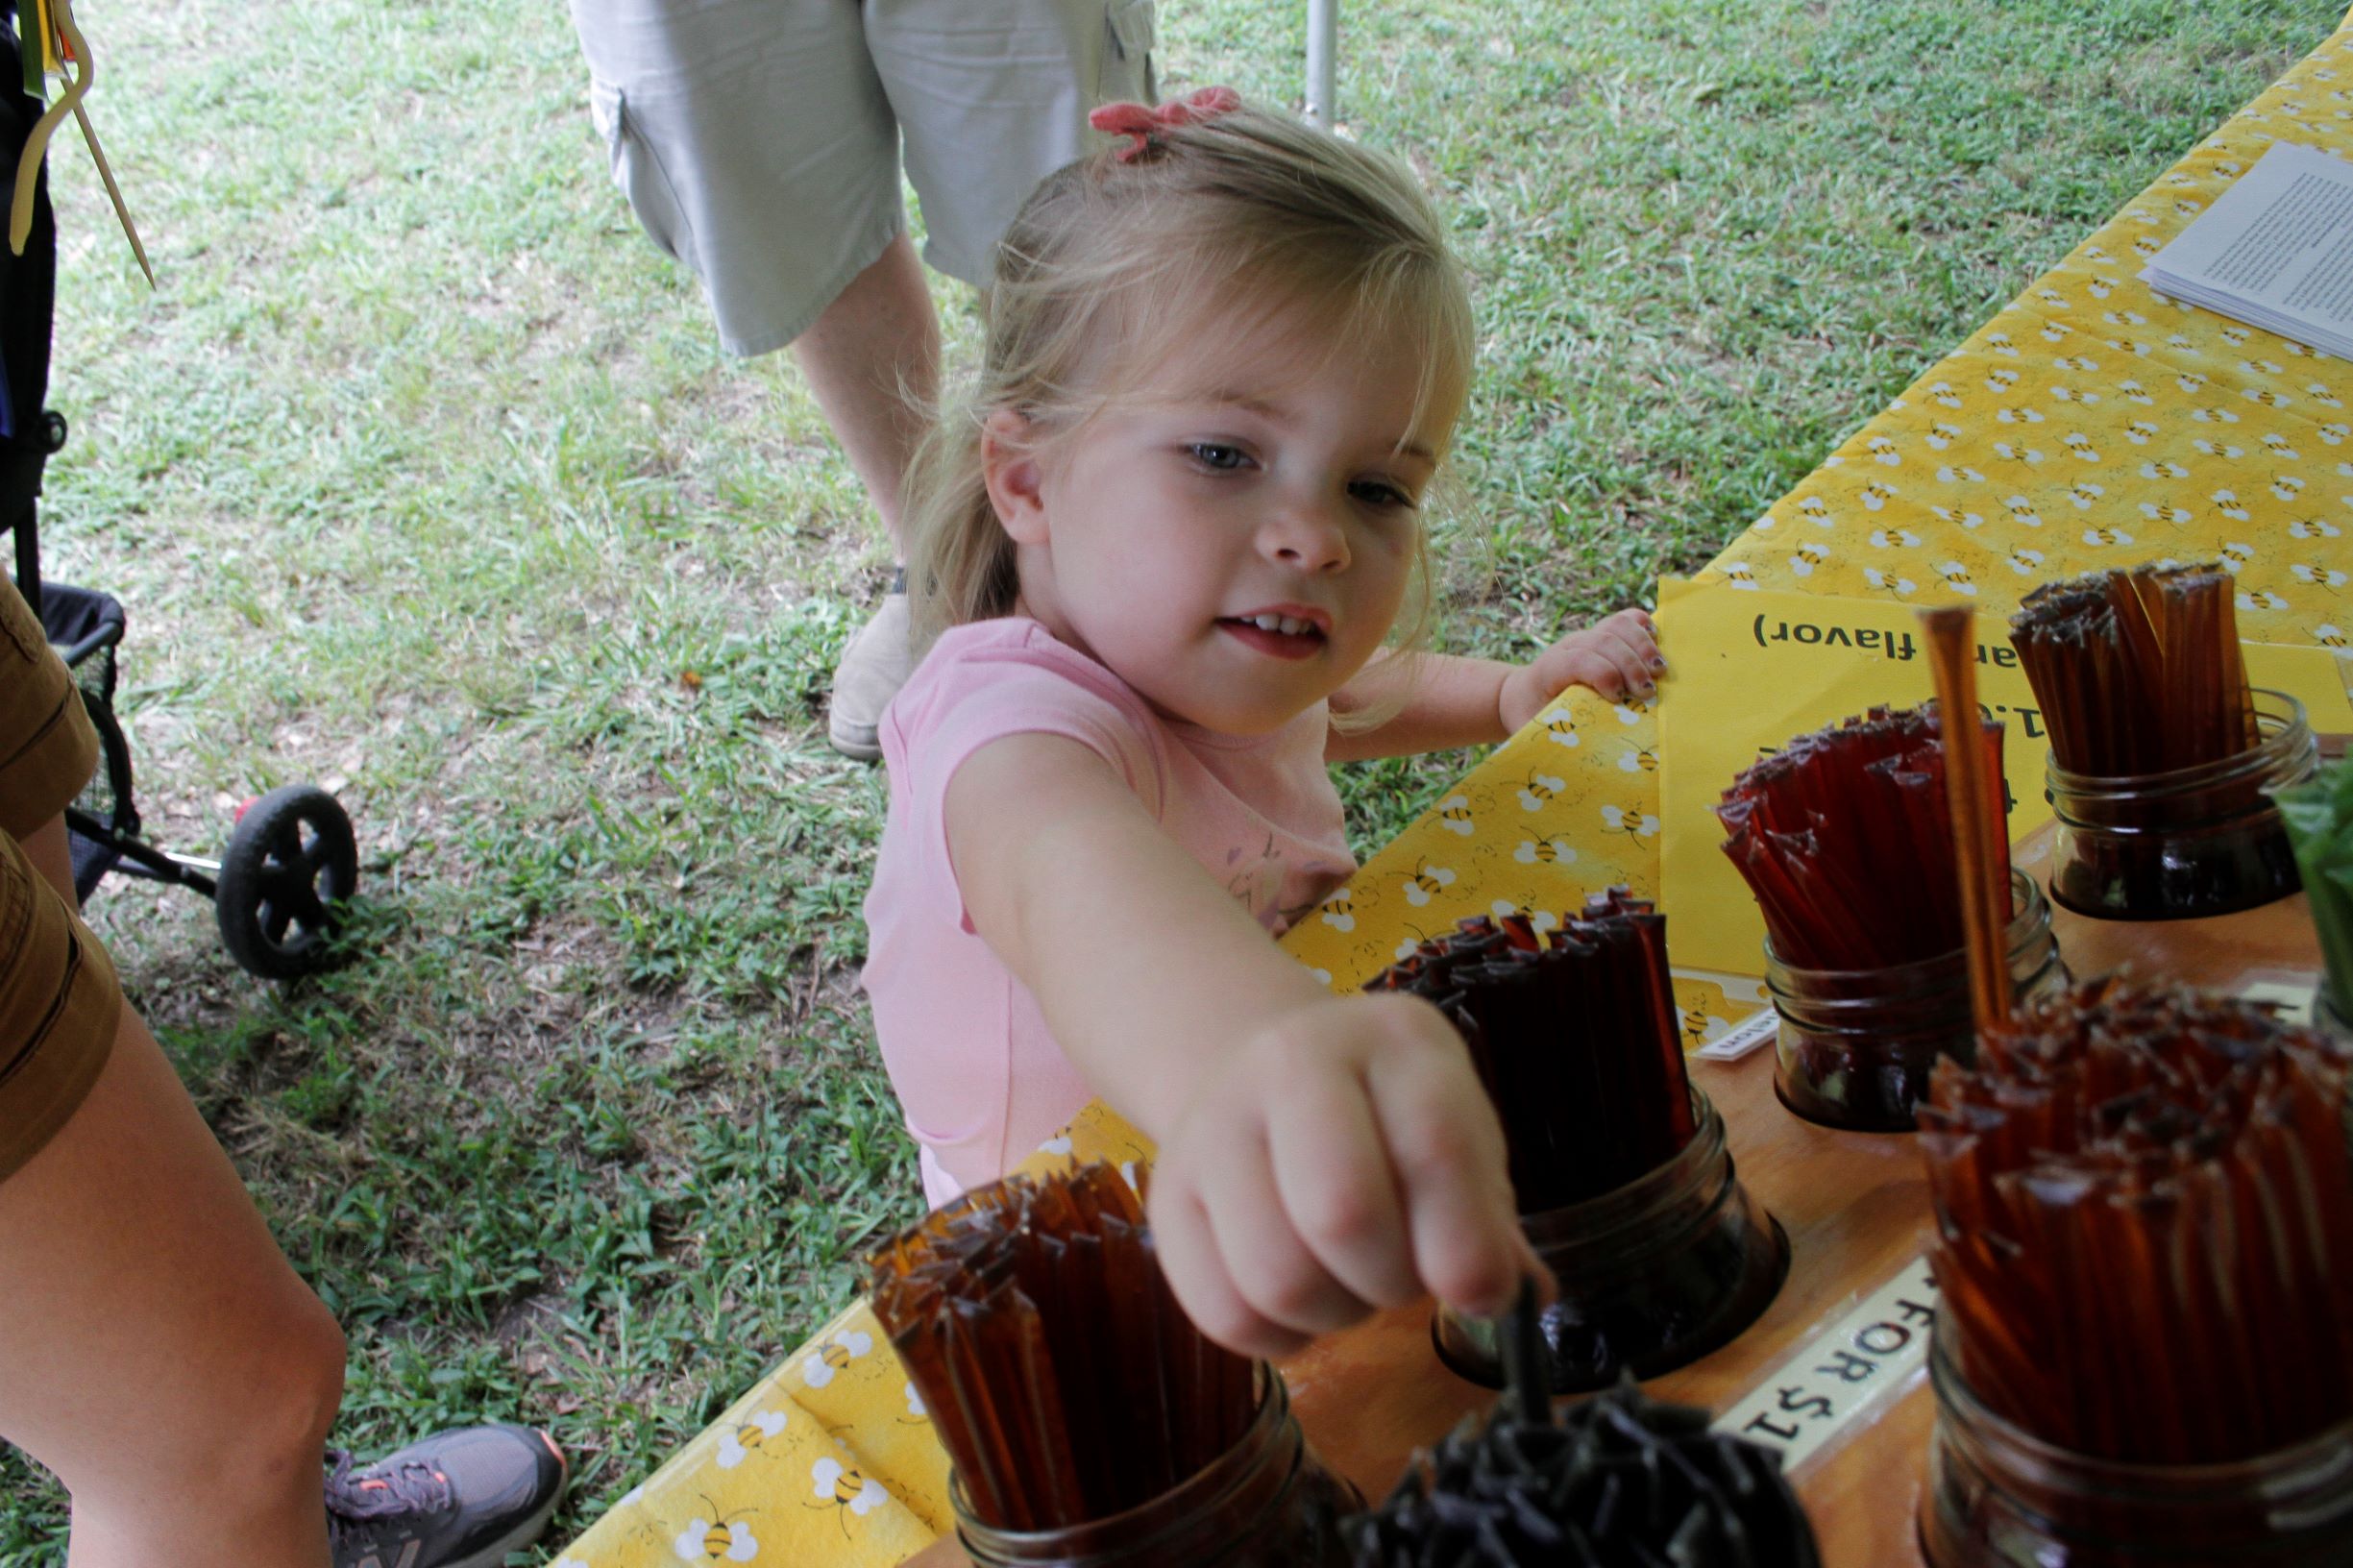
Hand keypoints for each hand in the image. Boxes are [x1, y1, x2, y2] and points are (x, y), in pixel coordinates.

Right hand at [1145, 992, 1549, 1358]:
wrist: (1257, 1070)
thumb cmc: (1384, 1118)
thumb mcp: (1454, 1135)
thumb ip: (1491, 1219)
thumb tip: (1525, 1295)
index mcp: (1393, 1041)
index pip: (1433, 1147)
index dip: (1466, 1245)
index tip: (1485, 1295)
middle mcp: (1292, 1061)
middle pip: (1342, 1213)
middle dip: (1392, 1281)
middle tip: (1405, 1279)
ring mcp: (1215, 1124)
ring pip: (1278, 1277)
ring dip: (1336, 1313)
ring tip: (1350, 1284)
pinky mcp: (1167, 1193)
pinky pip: (1222, 1313)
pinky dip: (1279, 1339)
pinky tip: (1301, 1306)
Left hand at [1497, 606, 1662, 732]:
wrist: (1523, 694)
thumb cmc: (1533, 719)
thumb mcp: (1536, 732)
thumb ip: (1556, 737)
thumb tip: (1584, 761)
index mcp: (1548, 671)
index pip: (1576, 659)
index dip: (1601, 673)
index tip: (1617, 698)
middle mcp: (1567, 647)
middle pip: (1603, 640)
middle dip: (1630, 664)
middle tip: (1647, 693)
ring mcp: (1586, 637)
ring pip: (1616, 625)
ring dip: (1643, 646)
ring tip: (1660, 671)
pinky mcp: (1601, 634)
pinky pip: (1625, 619)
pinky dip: (1644, 627)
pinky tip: (1658, 643)